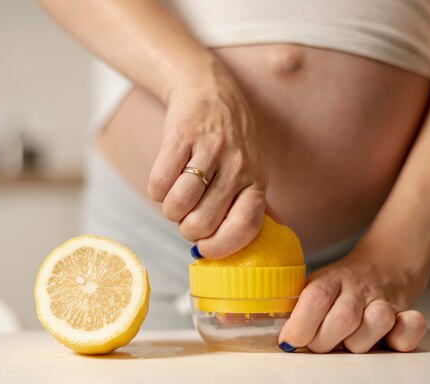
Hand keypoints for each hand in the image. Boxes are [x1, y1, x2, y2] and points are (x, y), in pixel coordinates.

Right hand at [148, 62, 266, 258]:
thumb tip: (273, 240)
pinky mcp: (181, 137)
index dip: (221, 246)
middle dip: (186, 228)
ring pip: (178, 205)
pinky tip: (164, 180)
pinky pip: (159, 183)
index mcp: (256, 181)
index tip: (205, 248)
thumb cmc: (228, 140)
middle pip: (202, 223)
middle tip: (187, 214)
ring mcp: (210, 150)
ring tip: (175, 197)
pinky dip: (156, 190)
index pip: (245, 228)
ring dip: (169, 209)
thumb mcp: (252, 170)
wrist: (206, 90)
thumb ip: (257, 206)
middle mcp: (237, 167)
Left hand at [278, 252, 427, 352]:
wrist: (381, 267)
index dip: (300, 324)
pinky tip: (386, 339)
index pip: (314, 298)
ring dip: (359, 342)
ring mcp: (384, 300)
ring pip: (376, 323)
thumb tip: (257, 328)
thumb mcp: (310, 286)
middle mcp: (357, 289)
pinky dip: (401, 337)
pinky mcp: (406, 313)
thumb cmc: (339, 286)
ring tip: (350, 339)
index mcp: (329, 280)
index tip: (289, 341)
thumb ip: (291, 307)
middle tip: (319, 343)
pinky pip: (411, 328)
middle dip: (325, 341)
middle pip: (343, 318)